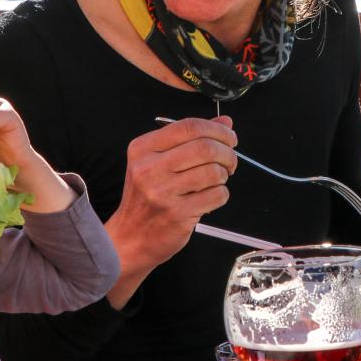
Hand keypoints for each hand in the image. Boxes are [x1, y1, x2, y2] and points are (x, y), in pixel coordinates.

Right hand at [105, 116, 237, 306]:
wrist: (130, 237)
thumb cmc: (145, 197)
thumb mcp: (157, 162)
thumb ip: (190, 139)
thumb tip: (225, 122)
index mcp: (142, 148)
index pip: (188, 127)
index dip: (216, 129)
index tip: (228, 137)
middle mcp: (149, 167)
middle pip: (204, 147)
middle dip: (227, 152)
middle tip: (230, 160)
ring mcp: (162, 191)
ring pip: (213, 172)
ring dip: (224, 175)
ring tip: (217, 180)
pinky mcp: (177, 213)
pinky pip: (216, 195)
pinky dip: (221, 194)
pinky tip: (209, 196)